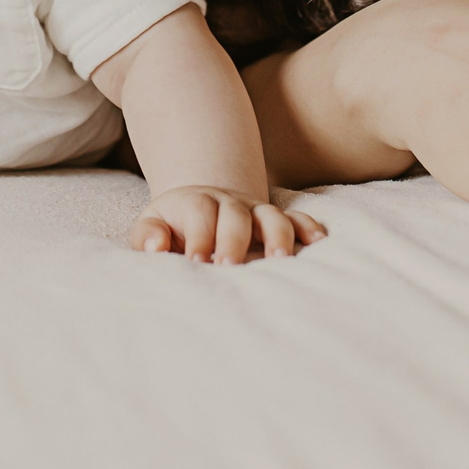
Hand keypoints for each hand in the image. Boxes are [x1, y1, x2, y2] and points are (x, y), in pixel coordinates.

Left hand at [130, 186, 324, 263]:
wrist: (199, 206)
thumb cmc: (173, 226)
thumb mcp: (152, 224)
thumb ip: (148, 235)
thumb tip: (157, 246)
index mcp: (196, 202)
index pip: (200, 213)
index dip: (198, 236)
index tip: (195, 264)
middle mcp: (229, 203)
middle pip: (235, 214)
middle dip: (233, 240)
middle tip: (228, 266)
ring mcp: (255, 211)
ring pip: (271, 215)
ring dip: (277, 235)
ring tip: (279, 261)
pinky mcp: (274, 220)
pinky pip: (296, 219)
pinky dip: (309, 228)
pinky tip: (320, 243)